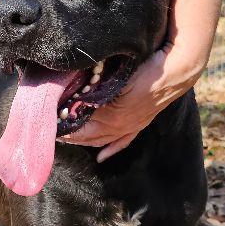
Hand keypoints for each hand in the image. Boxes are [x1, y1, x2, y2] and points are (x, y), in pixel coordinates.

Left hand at [62, 43, 200, 160]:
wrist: (174, 72)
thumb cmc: (145, 69)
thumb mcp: (117, 78)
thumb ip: (96, 88)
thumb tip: (76, 96)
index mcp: (111, 114)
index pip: (80, 122)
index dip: (64, 121)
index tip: (50, 118)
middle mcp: (119, 125)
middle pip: (87, 134)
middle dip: (69, 133)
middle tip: (53, 127)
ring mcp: (130, 126)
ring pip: (101, 140)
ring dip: (84, 140)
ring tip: (68, 137)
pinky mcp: (139, 124)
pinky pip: (122, 142)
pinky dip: (110, 149)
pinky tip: (101, 157)